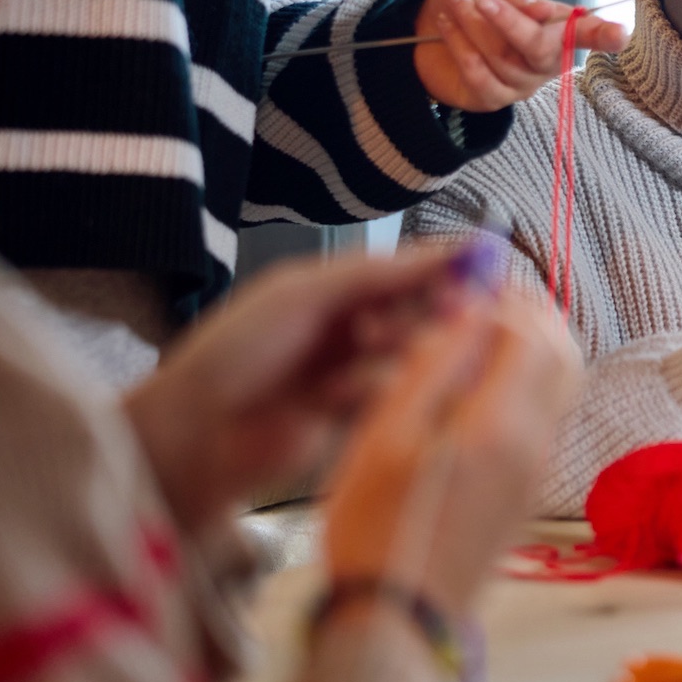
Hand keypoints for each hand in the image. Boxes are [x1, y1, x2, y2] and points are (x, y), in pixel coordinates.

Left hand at [125, 246, 480, 532]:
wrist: (196, 431)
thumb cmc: (238, 350)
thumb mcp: (305, 292)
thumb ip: (380, 272)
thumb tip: (454, 250)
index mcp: (346, 287)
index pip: (419, 270)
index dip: (454, 270)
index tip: (485, 272)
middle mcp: (362, 327)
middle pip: (430, 313)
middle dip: (424, 317)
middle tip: (396, 327)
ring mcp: (365, 374)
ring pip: (420, 357)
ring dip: (392, 359)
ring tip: (346, 371)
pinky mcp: (366, 420)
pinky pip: (400, 399)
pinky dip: (375, 395)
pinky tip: (337, 398)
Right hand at [321, 292, 579, 617]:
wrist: (401, 616)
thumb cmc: (378, 530)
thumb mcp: (386, 438)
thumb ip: (433, 369)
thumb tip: (466, 312)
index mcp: (500, 425)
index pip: (531, 332)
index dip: (503, 296)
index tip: (467, 283)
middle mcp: (535, 443)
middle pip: (562, 352)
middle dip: (530, 312)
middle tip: (486, 296)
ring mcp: (538, 467)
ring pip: (561, 382)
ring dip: (532, 344)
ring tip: (480, 330)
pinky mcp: (529, 486)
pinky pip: (546, 413)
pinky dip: (526, 380)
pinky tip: (478, 382)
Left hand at [413, 0, 629, 112]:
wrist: (430, 23)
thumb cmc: (476, 2)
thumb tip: (543, 11)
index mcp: (559, 31)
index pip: (587, 34)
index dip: (604, 35)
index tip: (620, 34)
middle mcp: (547, 62)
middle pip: (540, 49)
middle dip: (510, 23)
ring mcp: (522, 85)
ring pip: (501, 57)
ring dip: (472, 24)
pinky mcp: (492, 99)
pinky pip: (479, 74)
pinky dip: (460, 45)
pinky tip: (446, 23)